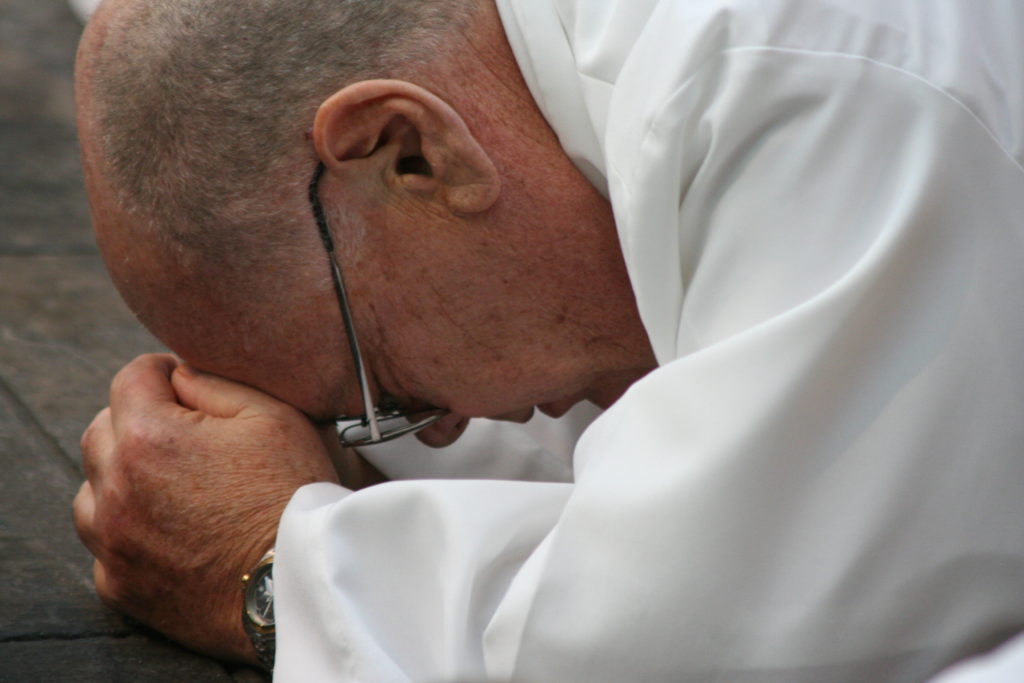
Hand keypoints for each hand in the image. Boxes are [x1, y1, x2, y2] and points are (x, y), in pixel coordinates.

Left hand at [73, 354, 338, 662]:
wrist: (301, 583)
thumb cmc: (293, 494)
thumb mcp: (273, 415)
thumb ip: (214, 381)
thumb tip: (179, 376)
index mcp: (149, 437)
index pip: (132, 378)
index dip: (164, 373)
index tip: (188, 386)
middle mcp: (115, 489)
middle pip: (102, 430)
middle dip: (139, 422)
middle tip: (189, 437)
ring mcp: (112, 543)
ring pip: (93, 490)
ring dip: (123, 479)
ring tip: (175, 486)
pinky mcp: (120, 586)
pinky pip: (106, 545)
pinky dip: (130, 532)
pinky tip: (173, 531)